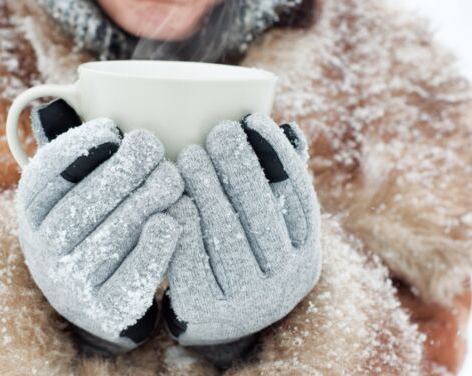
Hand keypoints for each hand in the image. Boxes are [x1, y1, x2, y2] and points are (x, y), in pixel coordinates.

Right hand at [17, 100, 183, 353]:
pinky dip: (154, 248)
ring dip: (145, 202)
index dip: (77, 148)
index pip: (45, 177)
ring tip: (171, 178)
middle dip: (122, 170)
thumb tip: (63, 99)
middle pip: (82, 205)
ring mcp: (71, 285)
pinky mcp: (105, 310)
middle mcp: (44, 251)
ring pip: (111, 237)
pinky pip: (132, 278)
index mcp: (33, 215)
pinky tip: (171, 222)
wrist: (96, 295)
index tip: (112, 128)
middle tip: (153, 147)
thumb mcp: (74, 190)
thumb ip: (73, 153)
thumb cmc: (93, 223)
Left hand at [163, 114, 320, 364]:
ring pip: (226, 232)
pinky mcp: (208, 309)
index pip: (297, 197)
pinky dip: (182, 221)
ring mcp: (248, 301)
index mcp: (306, 255)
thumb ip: (280, 183)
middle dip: (239, 165)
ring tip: (188, 154)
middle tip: (217, 131)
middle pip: (261, 212)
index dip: (276, 155)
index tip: (253, 119)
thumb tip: (290, 130)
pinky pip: (192, 256)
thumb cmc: (242, 256)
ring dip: (207, 187)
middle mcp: (286, 282)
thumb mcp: (270, 228)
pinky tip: (172, 196)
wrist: (214, 320)